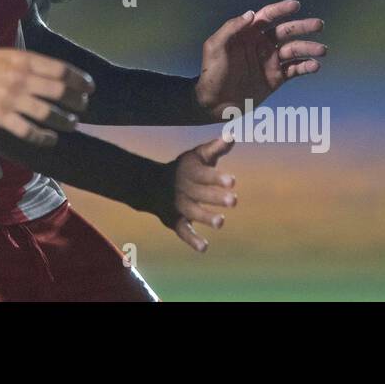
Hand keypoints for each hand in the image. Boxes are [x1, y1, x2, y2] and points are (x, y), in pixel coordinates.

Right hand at [0, 49, 93, 146]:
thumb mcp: (4, 55)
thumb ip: (26, 63)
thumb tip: (51, 72)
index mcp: (22, 60)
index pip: (60, 70)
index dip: (79, 79)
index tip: (89, 87)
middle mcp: (21, 78)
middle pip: (59, 91)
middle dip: (76, 101)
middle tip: (82, 107)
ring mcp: (11, 98)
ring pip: (48, 113)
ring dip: (64, 120)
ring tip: (71, 124)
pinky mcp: (0, 117)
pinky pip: (28, 130)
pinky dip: (43, 137)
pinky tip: (50, 139)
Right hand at [159, 135, 236, 252]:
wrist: (151, 185)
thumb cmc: (184, 169)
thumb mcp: (197, 156)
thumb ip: (215, 149)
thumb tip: (232, 135)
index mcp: (191, 172)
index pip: (205, 174)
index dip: (217, 178)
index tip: (232, 181)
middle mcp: (185, 189)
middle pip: (201, 194)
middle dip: (216, 197)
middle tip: (234, 201)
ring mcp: (180, 206)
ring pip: (193, 212)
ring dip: (206, 217)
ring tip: (220, 222)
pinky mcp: (176, 221)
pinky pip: (183, 231)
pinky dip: (192, 240)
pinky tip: (204, 248)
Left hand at [194, 0, 325, 118]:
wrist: (213, 102)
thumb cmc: (211, 72)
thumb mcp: (215, 46)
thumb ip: (232, 28)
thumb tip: (252, 13)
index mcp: (247, 34)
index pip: (267, 17)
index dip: (281, 9)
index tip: (296, 5)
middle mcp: (261, 45)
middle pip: (286, 31)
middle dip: (303, 26)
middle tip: (319, 24)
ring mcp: (270, 61)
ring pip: (294, 50)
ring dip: (309, 48)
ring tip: (322, 50)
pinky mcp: (276, 78)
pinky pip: (295, 70)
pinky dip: (306, 67)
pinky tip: (315, 66)